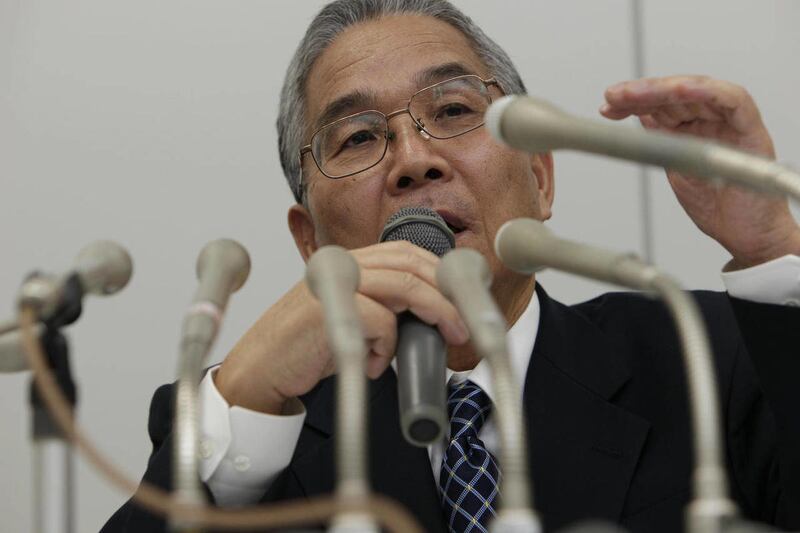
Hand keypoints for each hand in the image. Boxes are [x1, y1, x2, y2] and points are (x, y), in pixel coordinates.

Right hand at [213, 241, 469, 413]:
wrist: (261, 369)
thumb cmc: (306, 346)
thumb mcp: (350, 315)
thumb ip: (382, 303)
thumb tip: (436, 313)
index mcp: (349, 261)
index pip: (406, 253)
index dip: (440, 274)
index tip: (462, 300)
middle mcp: (342, 264)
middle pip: (412, 266)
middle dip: (447, 295)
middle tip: (463, 327)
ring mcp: (334, 282)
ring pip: (406, 289)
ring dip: (434, 316)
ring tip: (442, 342)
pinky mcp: (329, 308)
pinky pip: (382, 323)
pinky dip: (385, 350)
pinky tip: (370, 366)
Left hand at [600, 75, 799, 268]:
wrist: (747, 236)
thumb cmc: (718, 207)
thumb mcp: (677, 168)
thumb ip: (662, 141)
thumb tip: (638, 116)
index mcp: (695, 128)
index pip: (662, 104)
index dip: (633, 102)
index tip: (608, 107)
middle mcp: (714, 120)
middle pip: (675, 93)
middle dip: (640, 93)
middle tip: (613, 96)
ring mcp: (732, 122)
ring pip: (697, 89)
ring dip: (662, 89)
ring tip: (633, 94)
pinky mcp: (751, 129)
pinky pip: (731, 100)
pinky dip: (704, 92)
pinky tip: (678, 91)